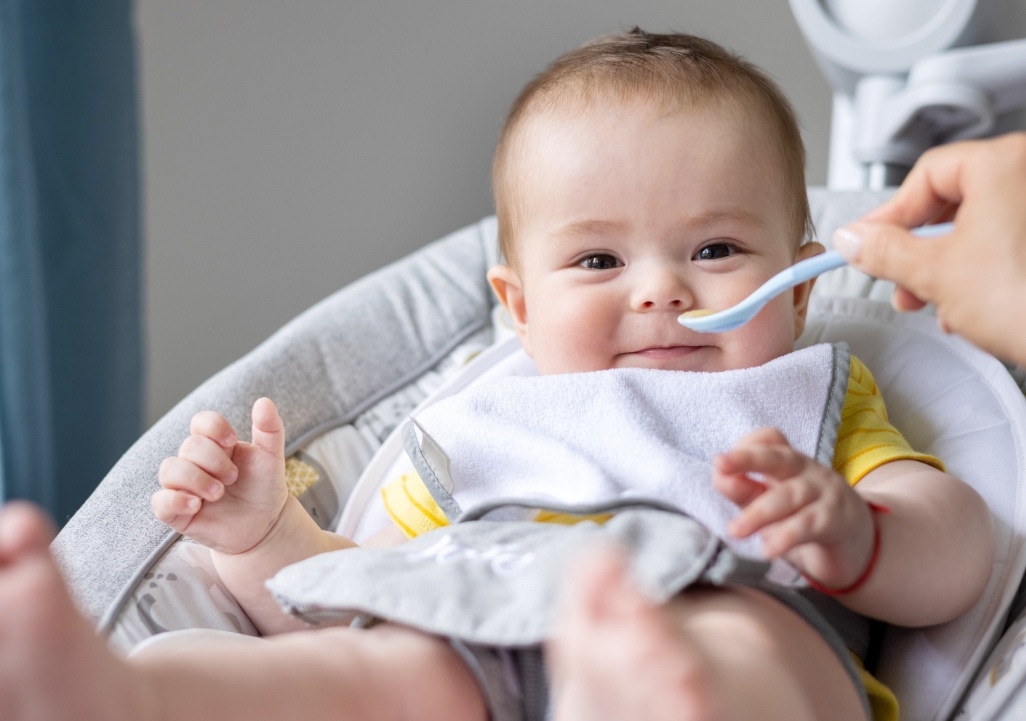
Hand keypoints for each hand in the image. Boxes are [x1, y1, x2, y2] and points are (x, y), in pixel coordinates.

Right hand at [152, 397, 288, 554]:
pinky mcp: (176, 512)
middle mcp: (195, 462)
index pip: (201, 422)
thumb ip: (269, 429)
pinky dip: (175, 500)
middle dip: (213, 461)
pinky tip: (196, 505)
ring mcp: (183, 486)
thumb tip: (263, 401)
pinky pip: (160, 501)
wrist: (265, 524)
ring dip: (195, 479)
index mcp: (216, 444)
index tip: (232, 441)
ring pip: (169, 469)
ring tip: (218, 493)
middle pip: (189, 446)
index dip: (213, 427)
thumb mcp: (271, 457)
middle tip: (233, 478)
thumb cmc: (264, 487)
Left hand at [713, 427, 873, 588]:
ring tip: (735, 530)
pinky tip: (768, 549)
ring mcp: (824, 492)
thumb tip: (719, 478)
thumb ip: (745, 492)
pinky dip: (787, 536)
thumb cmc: (803, 519)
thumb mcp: (770, 505)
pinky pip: (809, 525)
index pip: (769, 439)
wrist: (859, 545)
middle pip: (778, 457)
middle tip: (720, 464)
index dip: (745, 447)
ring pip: (789, 496)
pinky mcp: (836, 520)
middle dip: (747, 458)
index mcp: (788, 462)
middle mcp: (806, 470)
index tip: (721, 463)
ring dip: (759, 513)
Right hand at [833, 132, 1025, 365]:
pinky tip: (972, 303)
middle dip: (919, 249)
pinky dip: (985, 267)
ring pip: (982, 222)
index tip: (865, 243)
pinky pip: (1011, 237)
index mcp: (1006, 164)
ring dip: (948, 265)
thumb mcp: (935, 275)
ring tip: (936, 301)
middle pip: (953, 200)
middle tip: (898, 278)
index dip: (887, 216)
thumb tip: (856, 240)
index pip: (924, 176)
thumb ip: (884, 251)